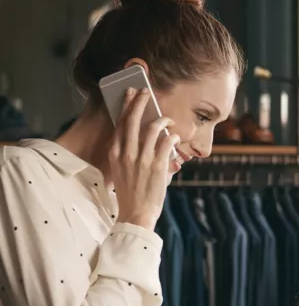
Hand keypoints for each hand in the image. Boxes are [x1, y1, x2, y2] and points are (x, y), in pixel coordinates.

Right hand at [109, 87, 178, 230]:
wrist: (136, 214)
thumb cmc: (131, 194)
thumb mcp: (122, 171)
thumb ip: (129, 155)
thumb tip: (143, 140)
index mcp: (115, 154)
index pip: (120, 124)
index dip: (126, 107)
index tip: (131, 95)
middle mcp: (126, 153)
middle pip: (132, 120)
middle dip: (139, 102)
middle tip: (145, 92)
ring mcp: (142, 159)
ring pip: (152, 128)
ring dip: (163, 120)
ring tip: (169, 120)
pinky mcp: (157, 165)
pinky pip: (167, 142)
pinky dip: (173, 137)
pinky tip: (176, 137)